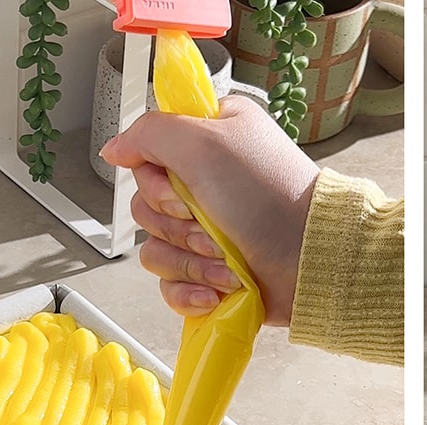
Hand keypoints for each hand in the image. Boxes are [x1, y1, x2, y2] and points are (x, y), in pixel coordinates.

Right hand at [101, 96, 319, 325]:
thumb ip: (149, 133)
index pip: (147, 155)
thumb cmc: (271, 195)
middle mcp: (206, 183)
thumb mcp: (204, 141)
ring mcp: (208, 231)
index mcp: (208, 140)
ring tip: (226, 260)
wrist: (311, 259)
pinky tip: (219, 288)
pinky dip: (192, 290)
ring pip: (156, 247)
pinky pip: (170, 285)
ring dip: (190, 260)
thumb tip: (115, 148)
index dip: (155, 176)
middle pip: (145, 205)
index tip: (182, 183)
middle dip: (176, 222)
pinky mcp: (211, 273)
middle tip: (210, 222)